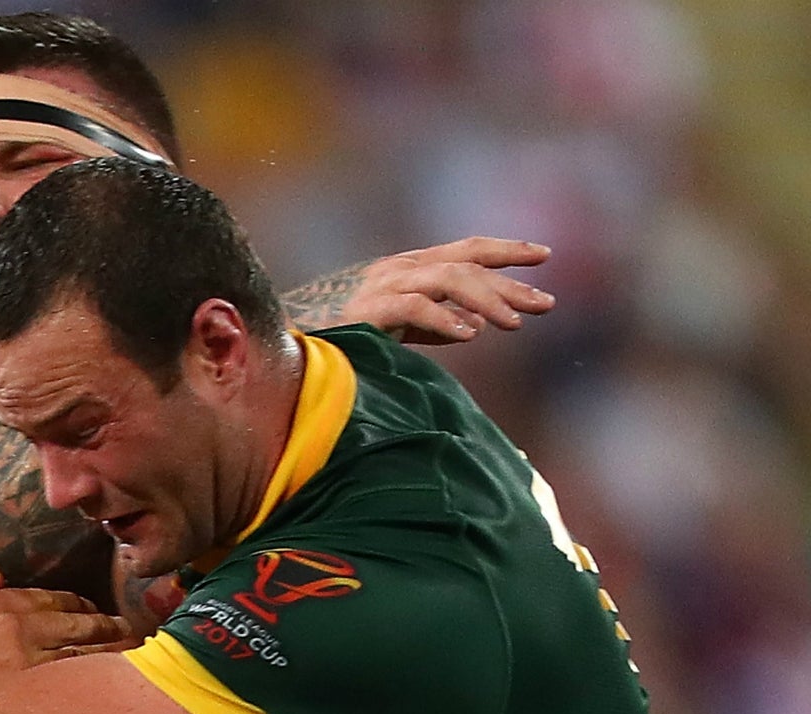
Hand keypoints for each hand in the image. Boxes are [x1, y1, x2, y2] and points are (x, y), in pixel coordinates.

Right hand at [0, 575, 136, 694]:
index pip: (58, 600)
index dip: (83, 611)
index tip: (97, 620)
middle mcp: (20, 626)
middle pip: (85, 624)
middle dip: (111, 631)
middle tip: (133, 639)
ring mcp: (29, 661)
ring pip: (92, 653)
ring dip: (119, 656)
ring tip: (141, 663)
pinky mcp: (34, 695)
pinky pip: (84, 684)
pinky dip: (107, 683)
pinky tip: (125, 689)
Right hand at [289, 238, 554, 344]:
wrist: (282, 347)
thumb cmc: (335, 338)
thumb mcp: (393, 326)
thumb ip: (430, 322)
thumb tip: (471, 327)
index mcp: (405, 268)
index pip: (465, 250)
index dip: (505, 251)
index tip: (543, 257)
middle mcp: (397, 268)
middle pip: (466, 261)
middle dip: (509, 280)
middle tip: (546, 304)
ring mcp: (381, 284)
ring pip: (449, 279)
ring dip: (487, 299)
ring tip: (515, 323)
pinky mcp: (366, 308)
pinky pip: (415, 307)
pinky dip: (445, 320)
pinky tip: (471, 336)